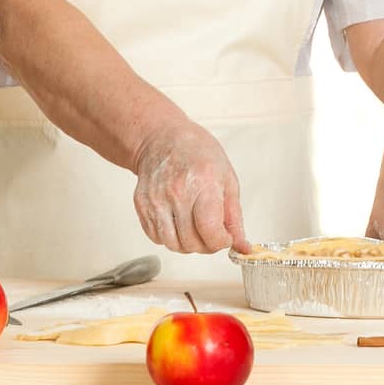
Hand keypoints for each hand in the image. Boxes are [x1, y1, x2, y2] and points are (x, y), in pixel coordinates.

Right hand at [131, 118, 249, 255]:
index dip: (221, 241)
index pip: (210, 229)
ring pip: (172, 244)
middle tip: (212, 233)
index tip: (225, 237)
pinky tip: (179, 222)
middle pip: (191, 241)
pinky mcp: (141, 205)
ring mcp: (155, 200)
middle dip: (207, 245)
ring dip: (188, 245)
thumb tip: (242, 246)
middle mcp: (176, 192)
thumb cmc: (197, 153)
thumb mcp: (227, 178)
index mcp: (203, 183)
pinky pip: (156, 237)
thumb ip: (234, 216)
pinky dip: (170, 237)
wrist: (162, 138)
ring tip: (196, 229)